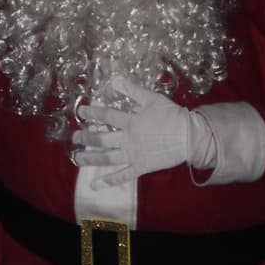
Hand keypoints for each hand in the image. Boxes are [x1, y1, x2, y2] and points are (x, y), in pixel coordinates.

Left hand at [70, 78, 198, 184]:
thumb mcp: (152, 98)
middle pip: (101, 139)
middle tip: (75, 137)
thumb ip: (132, 90)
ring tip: (77, 158)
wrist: (189, 136)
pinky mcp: (140, 167)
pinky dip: (108, 181)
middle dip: (86, 137)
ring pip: (107, 158)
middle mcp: (128, 140)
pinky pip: (122, 176)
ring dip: (90, 158)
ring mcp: (133, 155)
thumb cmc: (172, 115)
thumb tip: (114, 80)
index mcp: (130, 121)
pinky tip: (94, 184)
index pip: (106, 116)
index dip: (92, 113)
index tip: (81, 112)